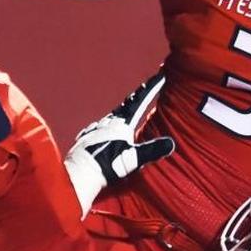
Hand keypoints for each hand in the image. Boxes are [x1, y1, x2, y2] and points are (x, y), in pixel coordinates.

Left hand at [64, 72, 175, 215]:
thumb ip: (152, 151)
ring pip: (111, 116)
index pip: (140, 102)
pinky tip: (101, 128)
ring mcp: (96, 129)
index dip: (151, 89)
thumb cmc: (107, 166)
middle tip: (144, 90)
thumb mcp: (133, 159)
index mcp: (122, 124)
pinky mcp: (86, 138)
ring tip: (125, 111)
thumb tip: (171, 144)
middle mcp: (108, 122)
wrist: (79, 172)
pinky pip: (97, 127)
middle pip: (125, 106)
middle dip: (137, 97)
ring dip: (121, 111)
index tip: (161, 77)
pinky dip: (104, 125)